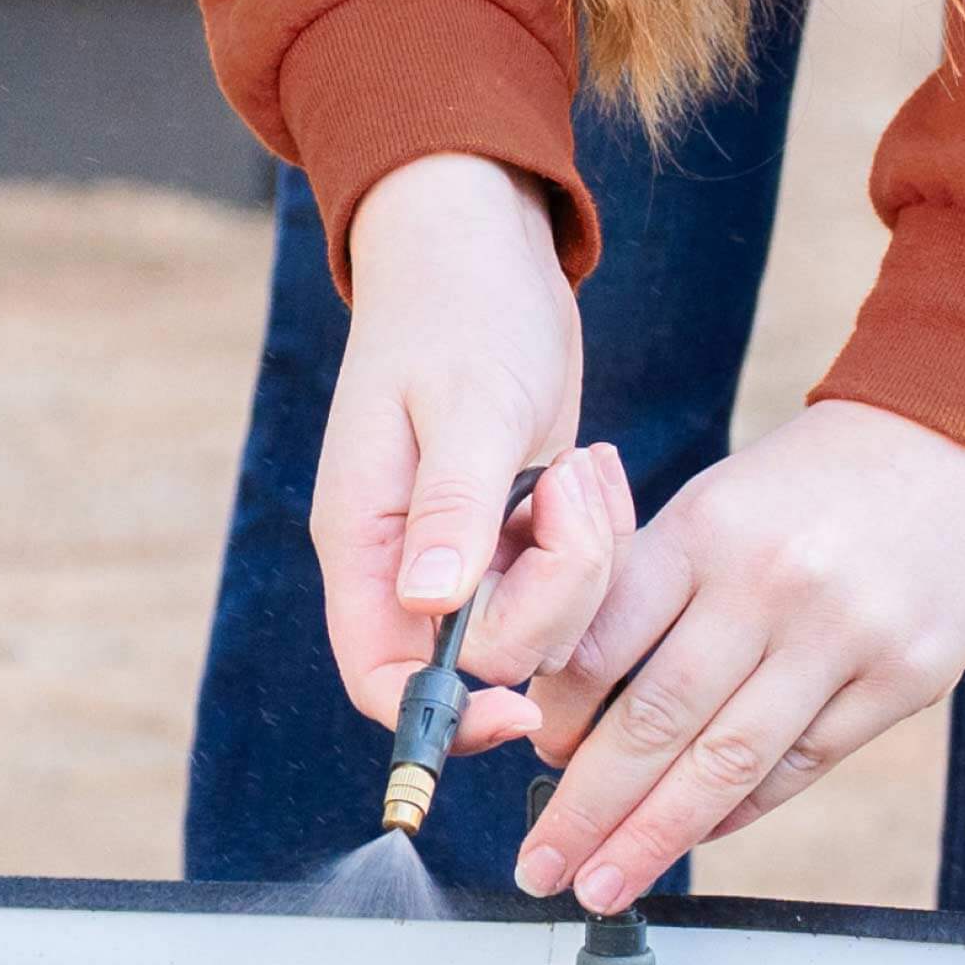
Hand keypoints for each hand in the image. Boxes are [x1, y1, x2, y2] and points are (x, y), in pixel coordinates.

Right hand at [317, 154, 633, 753]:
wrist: (482, 244)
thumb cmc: (460, 310)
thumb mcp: (466, 404)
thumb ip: (451, 510)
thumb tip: (431, 605)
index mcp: (366, 548)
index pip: (382, 683)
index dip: (444, 719)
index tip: (519, 708)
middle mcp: (408, 570)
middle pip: (487, 661)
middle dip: (553, 597)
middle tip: (567, 498)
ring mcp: (464, 559)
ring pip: (544, 630)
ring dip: (585, 562)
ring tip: (578, 468)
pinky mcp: (516, 540)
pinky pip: (574, 588)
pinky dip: (599, 541)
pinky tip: (586, 467)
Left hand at [517, 401, 964, 909]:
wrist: (964, 440)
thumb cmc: (813, 484)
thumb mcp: (716, 503)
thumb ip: (646, 594)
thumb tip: (570, 708)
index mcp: (704, 531)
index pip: (601, 646)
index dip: (555, 720)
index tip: (530, 759)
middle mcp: (770, 585)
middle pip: (654, 722)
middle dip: (587, 810)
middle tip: (541, 866)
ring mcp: (843, 637)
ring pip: (725, 763)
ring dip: (652, 838)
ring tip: (602, 886)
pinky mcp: (904, 679)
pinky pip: (799, 767)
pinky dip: (737, 812)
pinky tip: (692, 837)